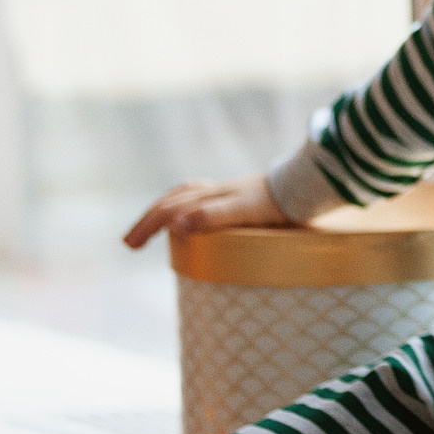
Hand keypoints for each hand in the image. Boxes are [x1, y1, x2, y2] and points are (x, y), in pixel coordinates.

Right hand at [122, 174, 291, 248]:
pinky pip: (198, 195)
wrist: (303, 188)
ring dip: (162, 210)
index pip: (168, 210)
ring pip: (182, 196)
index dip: (147, 226)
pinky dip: (182, 202)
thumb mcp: (242, 213)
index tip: (131, 246)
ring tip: (150, 225)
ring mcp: (223, 191)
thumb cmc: (274, 204)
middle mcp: (212, 190)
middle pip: (170, 202)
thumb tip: (175, 225)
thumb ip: (210, 218)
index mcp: (208, 196)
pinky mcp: (235, 194)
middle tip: (130, 244)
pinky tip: (187, 211)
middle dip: (147, 222)